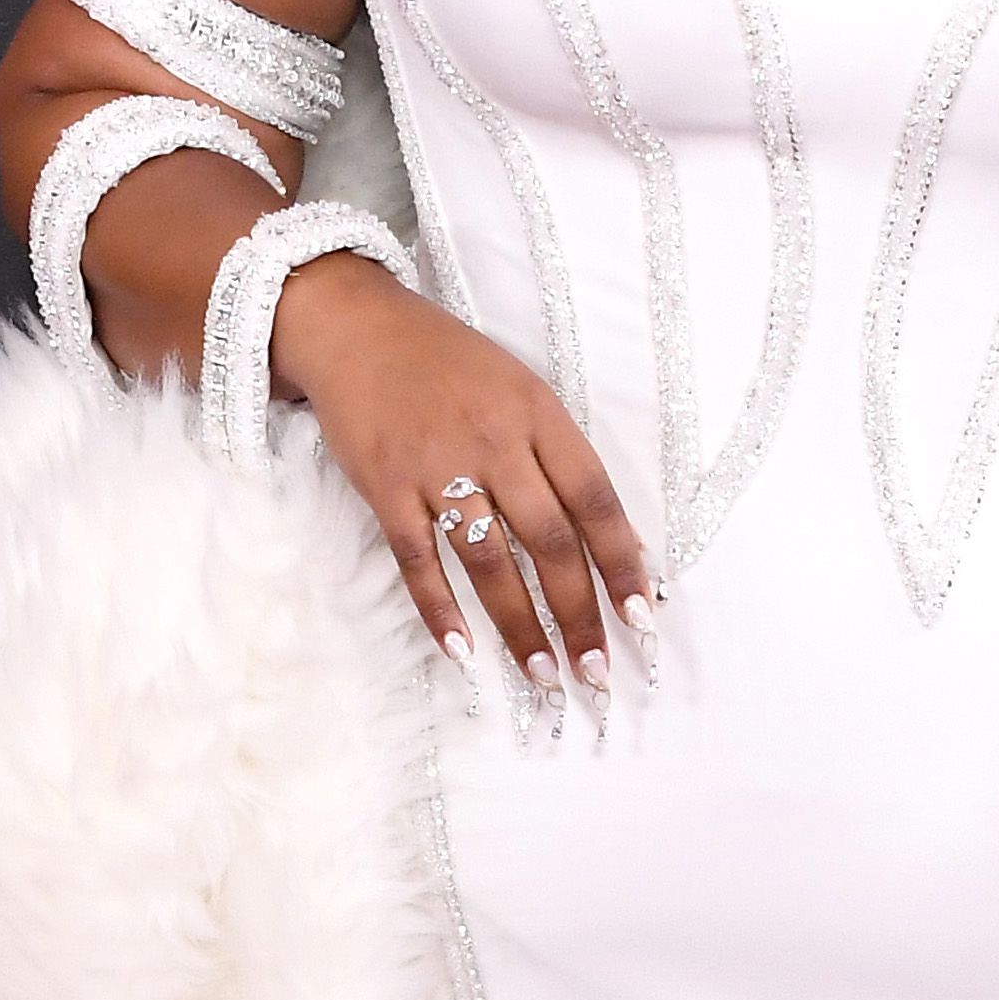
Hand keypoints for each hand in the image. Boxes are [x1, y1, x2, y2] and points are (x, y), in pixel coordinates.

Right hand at [271, 252, 654, 708]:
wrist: (356, 326)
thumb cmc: (448, 364)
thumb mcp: (519, 390)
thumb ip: (558, 458)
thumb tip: (610, 541)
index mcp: (538, 413)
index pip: (594, 498)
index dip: (622, 561)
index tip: (641, 615)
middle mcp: (493, 440)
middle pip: (549, 541)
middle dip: (579, 613)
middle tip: (596, 671)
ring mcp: (436, 466)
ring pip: (489, 561)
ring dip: (520, 626)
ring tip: (544, 674)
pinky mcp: (385, 487)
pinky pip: (418, 560)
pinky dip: (439, 608)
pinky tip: (462, 650)